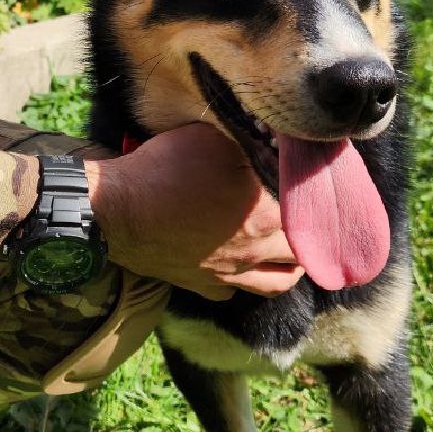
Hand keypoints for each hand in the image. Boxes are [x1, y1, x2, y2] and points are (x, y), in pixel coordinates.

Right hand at [86, 123, 302, 300]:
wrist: (117, 210)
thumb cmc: (163, 169)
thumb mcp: (212, 139)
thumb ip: (250, 141)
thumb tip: (275, 138)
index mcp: (266, 214)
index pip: (309, 210)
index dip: (315, 196)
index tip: (315, 183)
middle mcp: (256, 250)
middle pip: (303, 250)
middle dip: (309, 233)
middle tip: (307, 215)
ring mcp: (230, 274)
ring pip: (279, 282)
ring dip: (291, 265)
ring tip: (290, 249)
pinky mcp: (203, 285)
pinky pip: (237, 293)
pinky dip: (247, 280)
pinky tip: (242, 264)